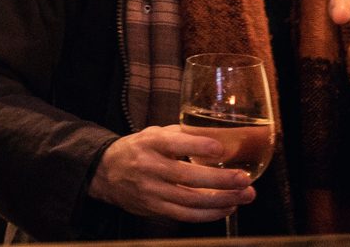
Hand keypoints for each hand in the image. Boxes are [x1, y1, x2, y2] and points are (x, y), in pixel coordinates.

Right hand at [87, 124, 255, 222]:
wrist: (105, 173)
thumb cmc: (136, 150)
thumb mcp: (153, 133)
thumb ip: (182, 134)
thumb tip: (217, 135)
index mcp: (150, 143)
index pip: (175, 143)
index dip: (199, 146)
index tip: (221, 148)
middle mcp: (150, 167)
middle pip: (188, 177)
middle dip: (221, 180)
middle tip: (244, 179)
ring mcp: (152, 191)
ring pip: (191, 201)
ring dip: (222, 200)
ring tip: (244, 195)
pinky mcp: (155, 209)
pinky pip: (187, 215)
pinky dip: (210, 214)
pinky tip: (227, 207)